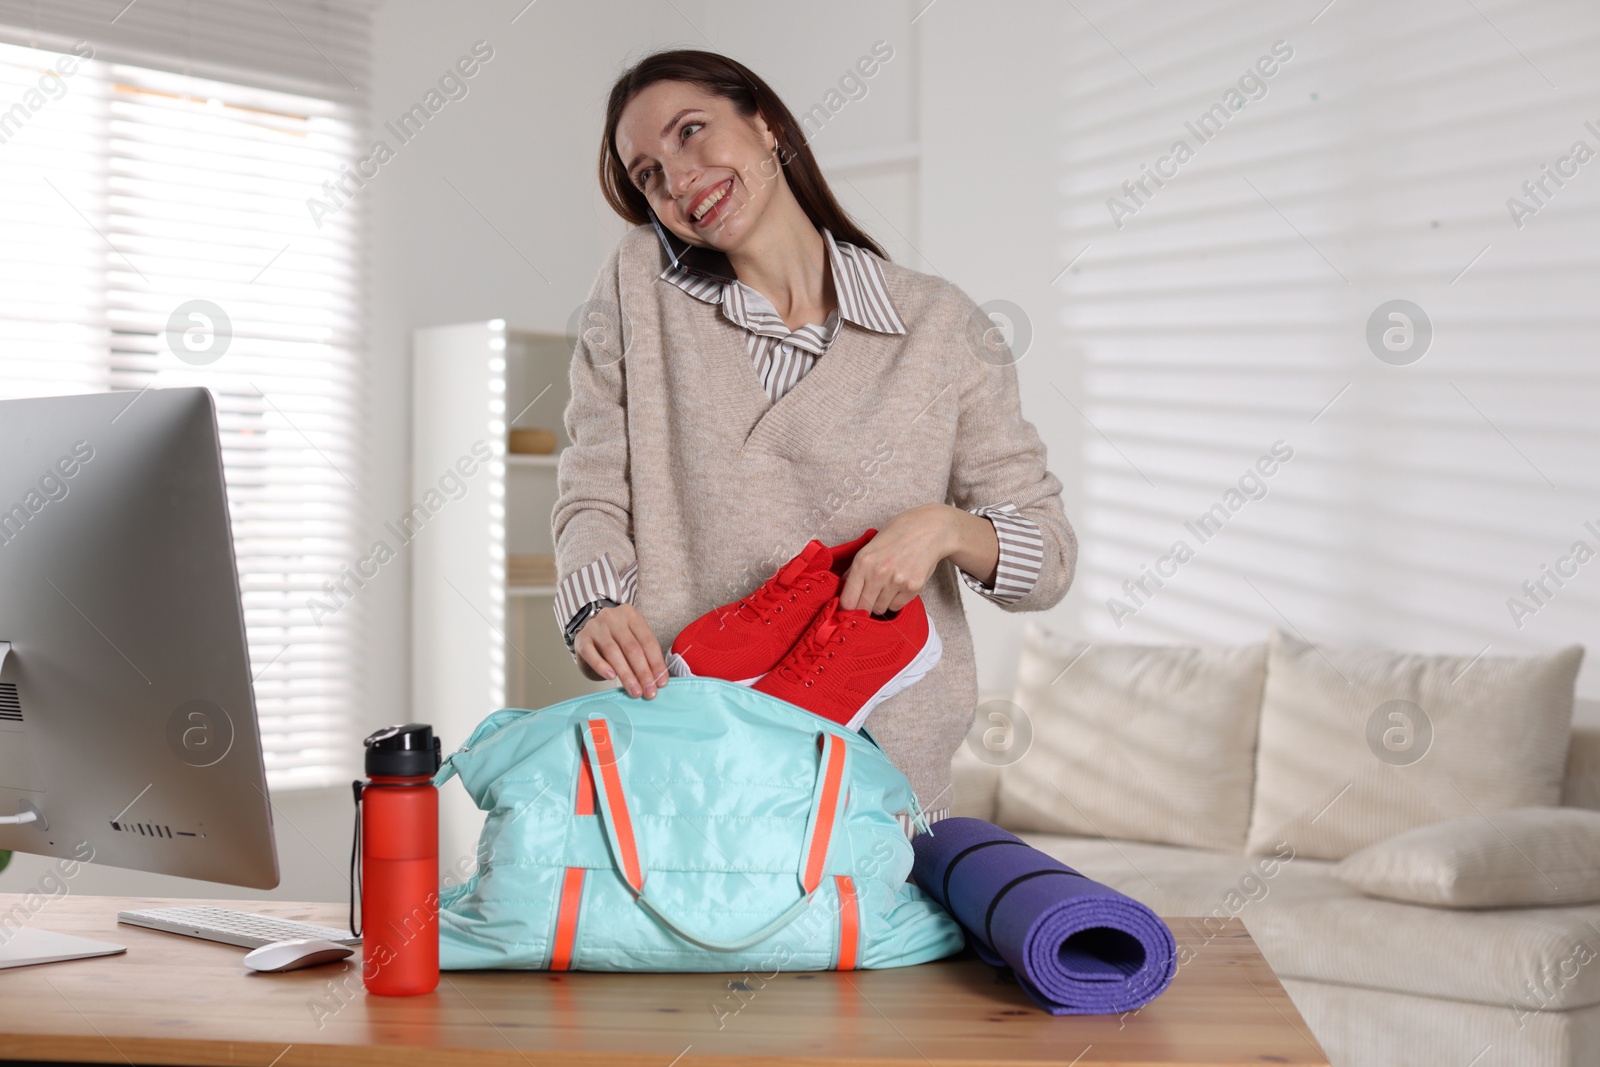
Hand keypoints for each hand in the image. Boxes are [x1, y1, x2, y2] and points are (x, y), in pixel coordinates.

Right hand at [573, 603, 666, 698]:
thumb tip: (657, 680)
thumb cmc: (616, 639)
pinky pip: (591, 654)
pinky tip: (611, 677)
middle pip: (631, 647)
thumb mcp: (632, 638)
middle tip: (649, 691)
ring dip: (626, 674)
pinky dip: (602, 666)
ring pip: (613, 652)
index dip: (656, 663)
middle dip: (643, 672)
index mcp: (631, 615)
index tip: (661, 682)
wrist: (589, 632)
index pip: (647, 640)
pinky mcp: (581, 638)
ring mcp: (595, 627)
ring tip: (634, 691)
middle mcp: (613, 617)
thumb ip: (644, 655)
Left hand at [838, 504, 958, 614]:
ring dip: (881, 602)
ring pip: (881, 609)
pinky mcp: (913, 588)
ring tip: (887, 586)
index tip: (849, 608)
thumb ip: (856, 568)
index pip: (848, 601)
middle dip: (864, 607)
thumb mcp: (870, 546)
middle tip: (869, 599)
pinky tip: (899, 585)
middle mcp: (878, 573)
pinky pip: (897, 606)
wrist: (929, 529)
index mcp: (863, 562)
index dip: (847, 608)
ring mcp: (897, 582)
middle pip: (864, 608)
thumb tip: (843, 589)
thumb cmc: (898, 534)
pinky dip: (896, 600)